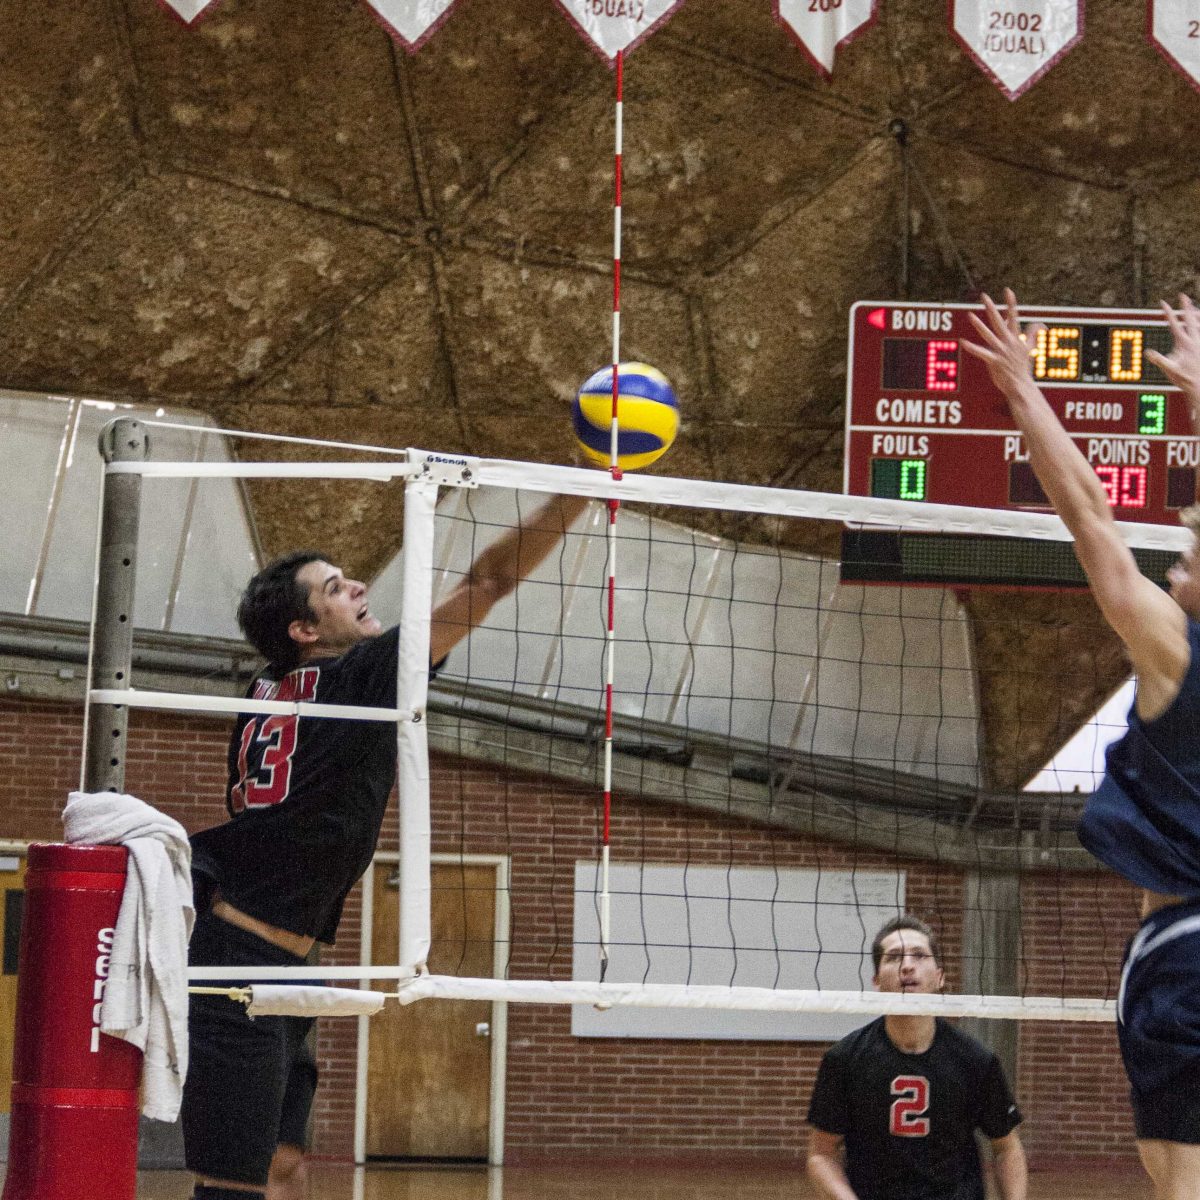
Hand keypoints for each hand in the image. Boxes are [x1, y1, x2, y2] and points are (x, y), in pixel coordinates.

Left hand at [962, 288, 1040, 396]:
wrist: (1021, 386)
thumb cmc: (1022, 368)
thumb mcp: (1030, 348)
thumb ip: (1033, 334)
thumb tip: (1041, 324)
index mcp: (1016, 338)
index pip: (1014, 317)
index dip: (1011, 304)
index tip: (1007, 290)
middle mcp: (1009, 342)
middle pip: (999, 322)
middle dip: (991, 308)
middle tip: (983, 296)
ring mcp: (1001, 351)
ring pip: (989, 334)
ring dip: (979, 325)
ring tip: (969, 315)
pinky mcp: (995, 361)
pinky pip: (982, 353)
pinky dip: (972, 348)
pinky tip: (963, 342)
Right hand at [1147, 295, 1199, 416]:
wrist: (1199, 384)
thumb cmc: (1185, 378)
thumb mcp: (1170, 369)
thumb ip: (1160, 360)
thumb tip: (1148, 352)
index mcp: (1184, 343)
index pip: (1174, 323)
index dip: (1168, 312)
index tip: (1163, 302)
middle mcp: (1194, 340)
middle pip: (1190, 318)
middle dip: (1186, 306)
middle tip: (1183, 296)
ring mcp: (1199, 342)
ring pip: (1199, 323)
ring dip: (1195, 313)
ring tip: (1193, 307)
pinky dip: (1199, 325)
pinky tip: (1198, 324)